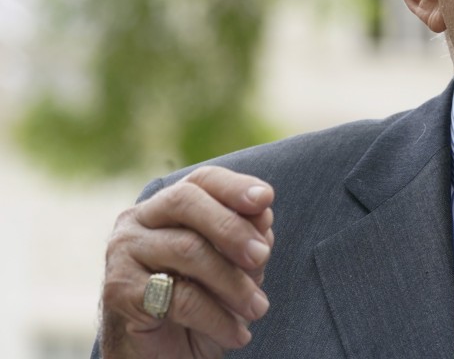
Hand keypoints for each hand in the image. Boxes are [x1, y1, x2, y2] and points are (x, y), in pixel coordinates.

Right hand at [100, 167, 274, 357]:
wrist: (162, 355)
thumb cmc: (202, 300)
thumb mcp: (232, 265)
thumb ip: (245, 236)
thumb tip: (263, 213)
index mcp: (168, 206)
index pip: (201, 180)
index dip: (234, 186)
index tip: (266, 199)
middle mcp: (138, 220)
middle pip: (186, 202)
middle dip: (231, 227)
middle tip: (262, 257)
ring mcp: (123, 252)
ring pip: (187, 249)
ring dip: (232, 283)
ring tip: (258, 308)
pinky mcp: (119, 291)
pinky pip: (178, 297)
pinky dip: (216, 317)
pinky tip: (236, 334)